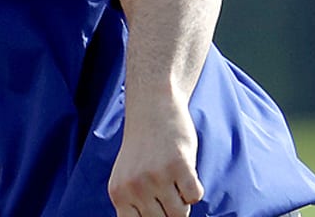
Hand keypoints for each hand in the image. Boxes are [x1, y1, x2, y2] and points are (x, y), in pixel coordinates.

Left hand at [107, 102, 203, 216]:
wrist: (152, 108)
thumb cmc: (142, 148)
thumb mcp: (127, 178)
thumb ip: (135, 205)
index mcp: (118, 194)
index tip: (160, 211)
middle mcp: (134, 187)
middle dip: (169, 211)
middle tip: (168, 191)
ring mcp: (156, 177)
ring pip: (180, 213)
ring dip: (183, 200)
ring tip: (175, 180)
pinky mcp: (179, 166)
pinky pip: (195, 196)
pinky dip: (195, 188)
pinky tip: (184, 171)